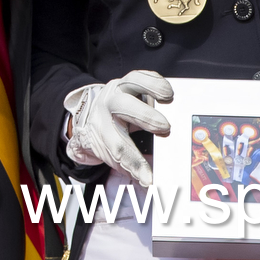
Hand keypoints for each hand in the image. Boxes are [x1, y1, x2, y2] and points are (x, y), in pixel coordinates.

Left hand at [62, 71, 172, 186]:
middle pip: (124, 108)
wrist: (90, 113)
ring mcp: (119, 90)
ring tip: (168, 97)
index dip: (135, 162)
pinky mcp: (129, 80)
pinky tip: (168, 89)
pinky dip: (155, 80)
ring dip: (151, 88)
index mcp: (103, 129)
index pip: (119, 146)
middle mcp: (109, 107)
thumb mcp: (113, 153)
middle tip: (165, 128)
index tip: (149, 178)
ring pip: (132, 82)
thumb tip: (151, 184)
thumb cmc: (107, 136)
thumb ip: (131, 167)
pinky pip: (142, 74)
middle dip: (145, 117)